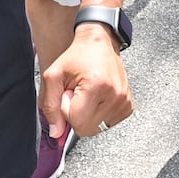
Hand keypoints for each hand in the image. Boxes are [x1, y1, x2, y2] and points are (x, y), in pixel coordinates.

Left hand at [39, 24, 133, 140]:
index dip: (66, 110)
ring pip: (98, 128)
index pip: (76, 121)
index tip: (69, 93)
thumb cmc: (77, 57)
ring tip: (88, 95)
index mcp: (97, 85)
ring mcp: (124, 101)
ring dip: (88, 116)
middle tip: (78, 94)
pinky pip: (109, 124)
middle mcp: (115, 94)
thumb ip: (49, 106)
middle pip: (87, 129)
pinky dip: (99, 116)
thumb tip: (56, 133)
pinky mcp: (128, 105)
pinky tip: (98, 100)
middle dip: (77, 115)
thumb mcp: (53, 76)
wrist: (99, 44)